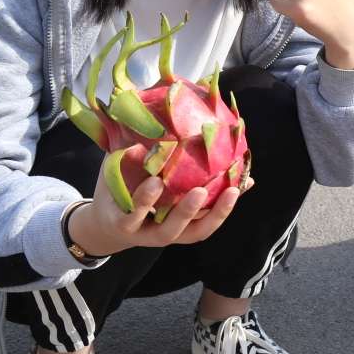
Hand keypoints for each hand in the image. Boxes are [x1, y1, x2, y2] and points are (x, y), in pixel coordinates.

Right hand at [67, 161, 240, 257]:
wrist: (110, 225)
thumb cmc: (113, 191)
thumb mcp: (112, 174)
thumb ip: (123, 155)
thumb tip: (140, 119)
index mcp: (125, 220)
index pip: (132, 215)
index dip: (143, 201)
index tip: (154, 182)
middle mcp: (149, 233)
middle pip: (170, 230)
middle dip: (185, 212)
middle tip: (199, 192)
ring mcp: (169, 234)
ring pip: (195, 232)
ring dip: (216, 213)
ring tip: (233, 190)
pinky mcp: (186, 231)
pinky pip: (206, 223)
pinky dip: (224, 207)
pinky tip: (244, 185)